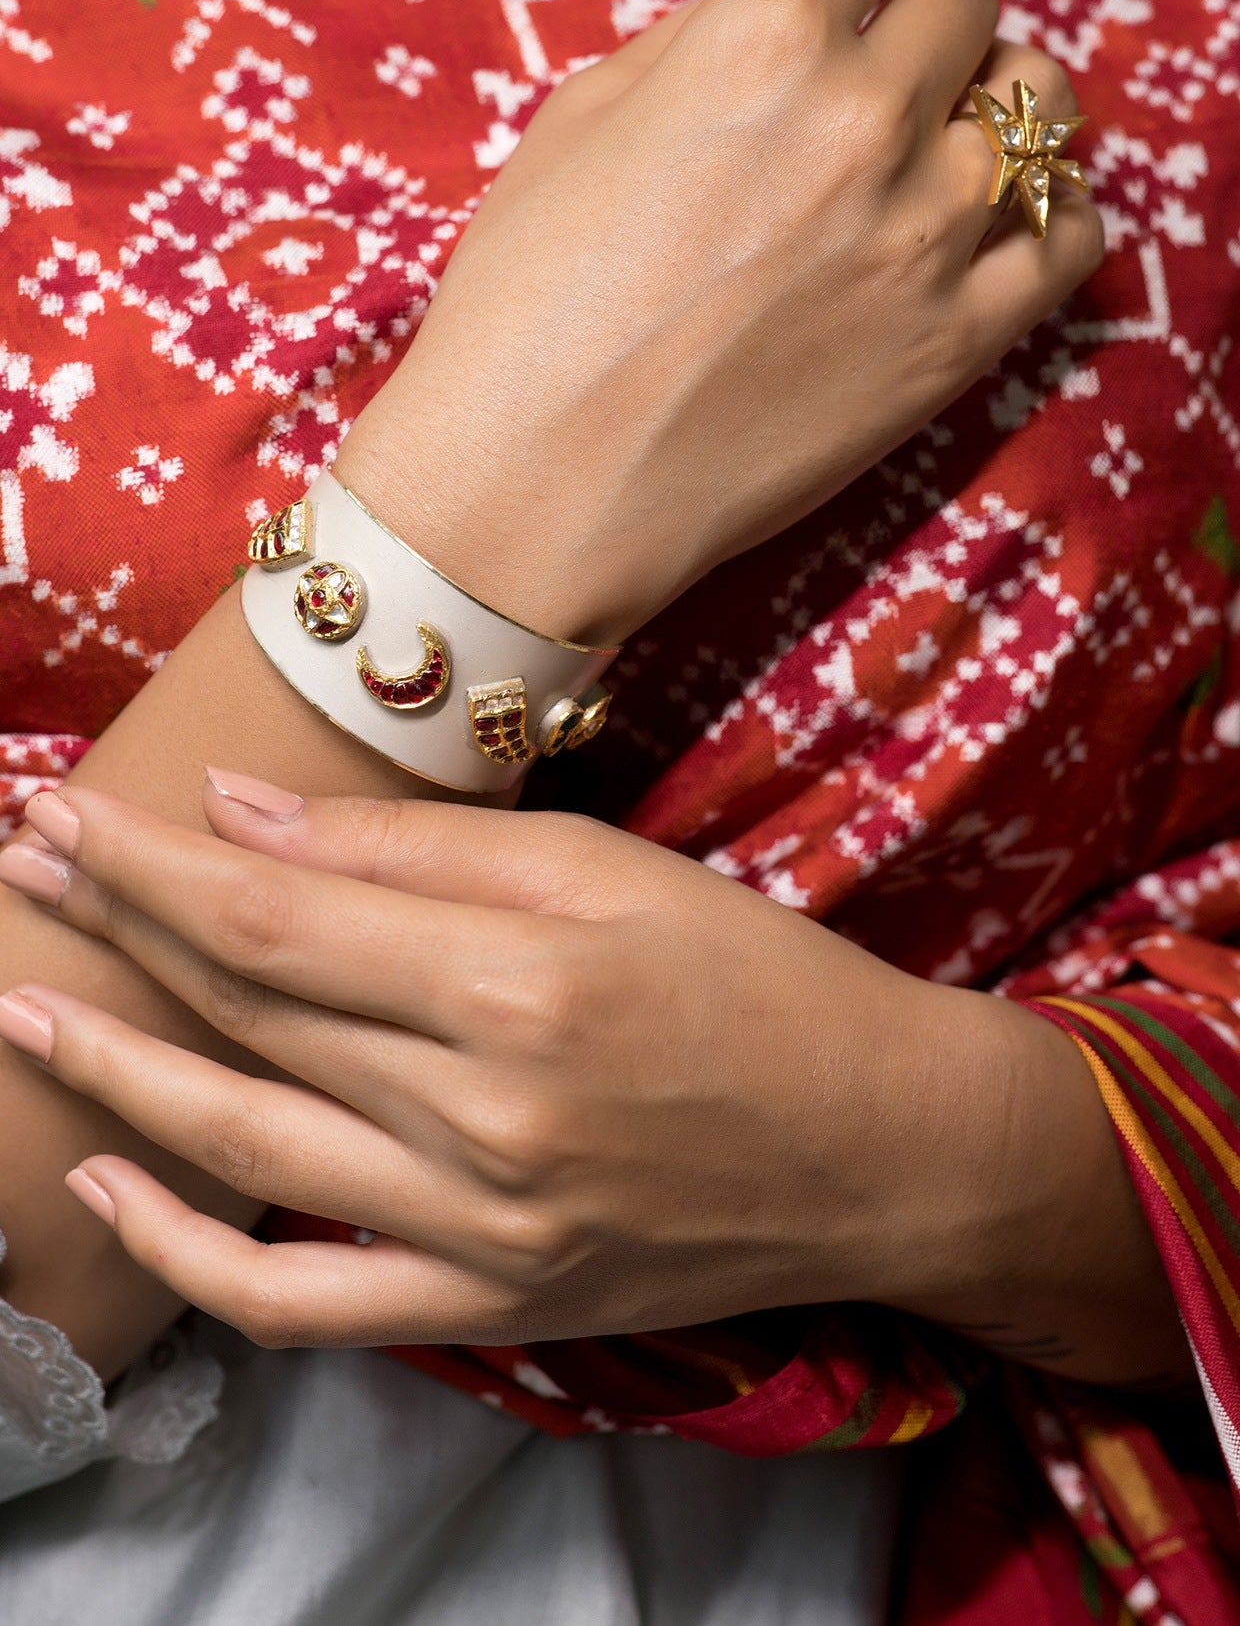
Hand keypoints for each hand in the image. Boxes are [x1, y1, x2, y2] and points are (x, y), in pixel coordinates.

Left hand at [0, 775, 1033, 1349]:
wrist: (879, 1145)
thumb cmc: (755, 980)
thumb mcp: (604, 869)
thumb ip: (414, 849)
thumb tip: (242, 818)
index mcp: (517, 980)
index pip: (273, 916)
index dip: (146, 865)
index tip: (63, 814)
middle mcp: (484, 1113)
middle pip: (245, 1011)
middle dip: (114, 931)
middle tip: (24, 870)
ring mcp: (480, 1228)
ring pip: (242, 1147)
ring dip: (113, 1070)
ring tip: (28, 1008)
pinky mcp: (490, 1303)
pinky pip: (300, 1303)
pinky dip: (187, 1254)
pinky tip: (109, 1185)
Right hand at [339, 0, 1102, 644]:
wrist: (538, 489)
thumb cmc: (524, 309)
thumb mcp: (579, 123)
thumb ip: (701, 43)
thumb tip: (779, 22)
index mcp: (763, 39)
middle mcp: (865, 117)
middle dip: (917, 15)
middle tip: (871, 69)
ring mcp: (927, 235)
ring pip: (1039, 102)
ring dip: (991, 101)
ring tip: (935, 144)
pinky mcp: (959, 342)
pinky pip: (1073, 236)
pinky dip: (1047, 212)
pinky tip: (989, 225)